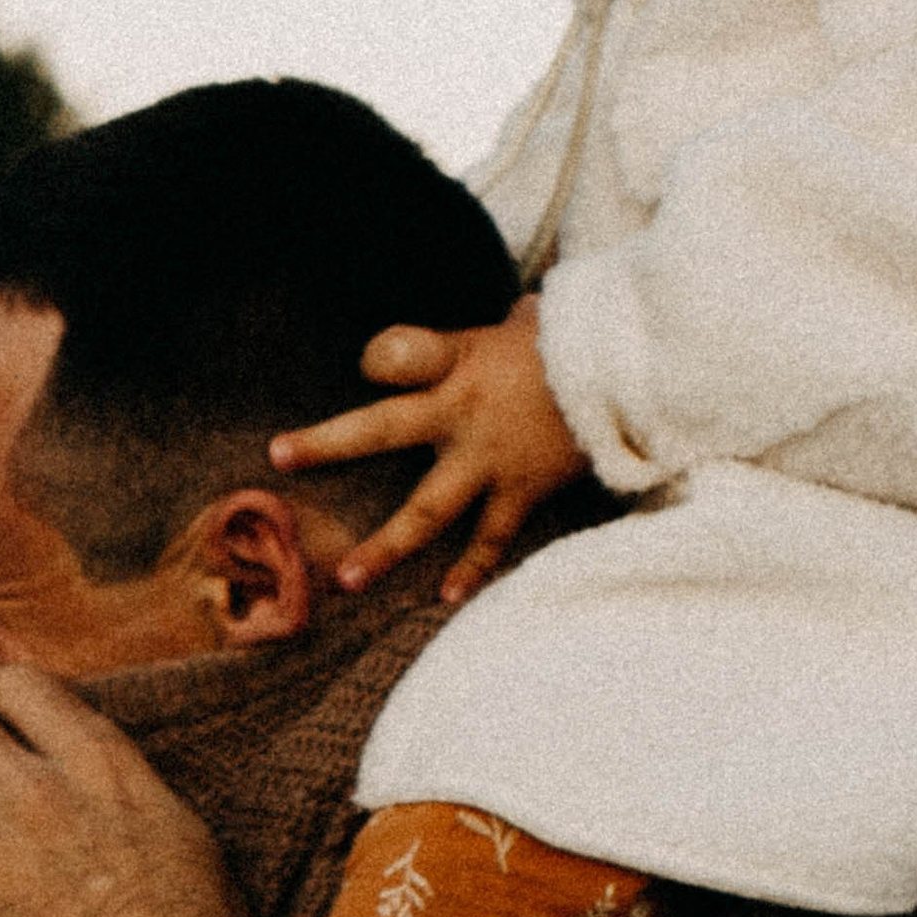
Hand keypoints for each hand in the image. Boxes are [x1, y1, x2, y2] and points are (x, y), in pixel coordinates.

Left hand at [268, 296, 586, 604]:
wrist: (636, 375)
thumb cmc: (575, 346)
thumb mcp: (524, 322)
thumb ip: (489, 335)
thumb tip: (509, 319)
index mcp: (460, 361)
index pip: (396, 353)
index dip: (377, 358)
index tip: (366, 365)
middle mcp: (463, 411)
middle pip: (383, 427)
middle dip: (329, 443)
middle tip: (280, 456)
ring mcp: (490, 458)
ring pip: (428, 509)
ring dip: (386, 546)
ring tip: (346, 579)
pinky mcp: (523, 490)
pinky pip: (490, 537)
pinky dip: (470, 570)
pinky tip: (443, 597)